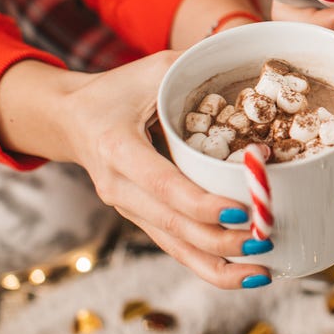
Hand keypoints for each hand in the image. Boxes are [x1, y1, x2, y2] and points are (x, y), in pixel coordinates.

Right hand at [0, 55, 271, 289]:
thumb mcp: (152, 69)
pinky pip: (175, 249)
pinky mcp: (142, 219)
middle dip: (220, 240)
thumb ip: (195, 67)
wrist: (69, 119)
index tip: (240, 211)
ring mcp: (129, 209)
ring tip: (263, 271)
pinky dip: (208, 266)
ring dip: (218, 265)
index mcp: (117, 149)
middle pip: (172, 226)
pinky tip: (244, 275)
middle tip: (265, 240)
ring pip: (174, 248)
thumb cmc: (117, 90)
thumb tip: (253, 58)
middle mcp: (119, 188)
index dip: (201, 203)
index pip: (163, 185)